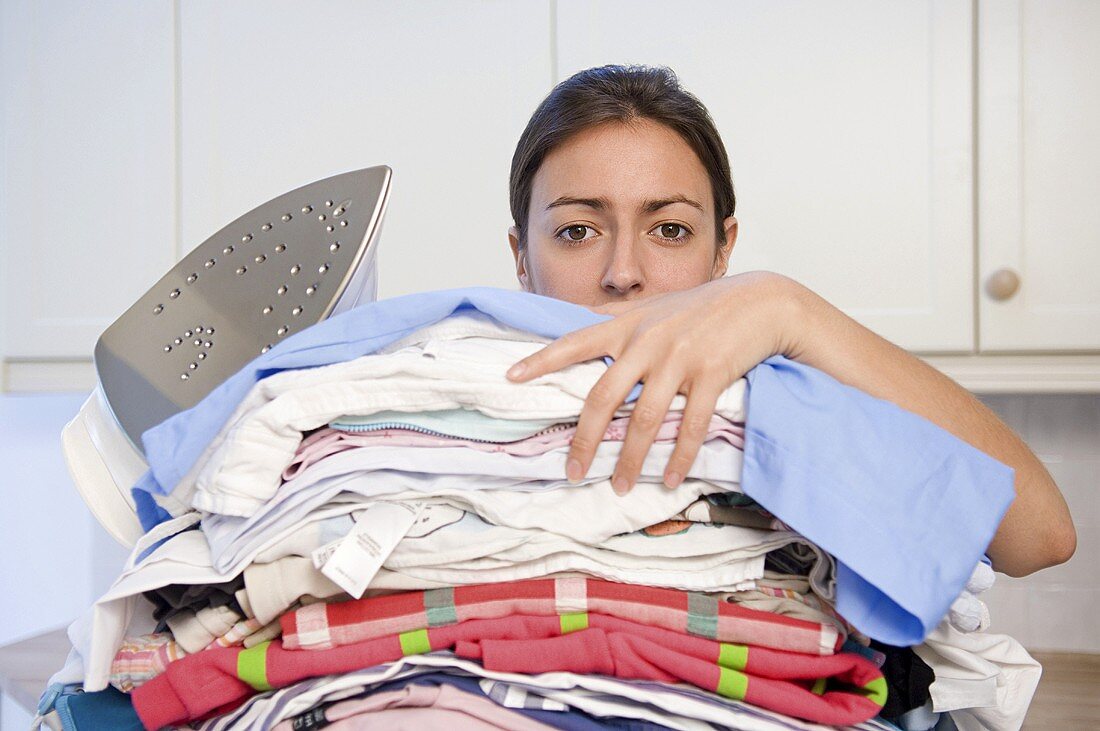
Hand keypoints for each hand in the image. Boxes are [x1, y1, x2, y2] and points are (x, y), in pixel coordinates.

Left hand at [506, 271, 800, 493]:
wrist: (761, 302)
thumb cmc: (701, 307)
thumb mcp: (653, 306)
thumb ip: (613, 316)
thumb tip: (573, 317)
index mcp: (628, 326)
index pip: (574, 342)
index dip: (541, 360)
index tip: (511, 377)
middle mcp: (648, 342)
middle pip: (604, 397)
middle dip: (585, 440)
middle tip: (571, 472)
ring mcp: (680, 358)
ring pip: (646, 419)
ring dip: (630, 459)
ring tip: (618, 486)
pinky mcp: (712, 373)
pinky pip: (692, 425)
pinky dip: (679, 456)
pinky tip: (668, 478)